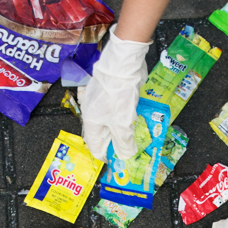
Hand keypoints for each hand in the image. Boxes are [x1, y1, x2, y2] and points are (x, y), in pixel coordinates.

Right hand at [79, 33, 150, 159]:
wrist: (123, 64)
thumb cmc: (118, 94)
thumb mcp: (122, 123)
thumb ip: (124, 142)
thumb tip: (125, 156)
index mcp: (91, 121)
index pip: (95, 146)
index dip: (106, 156)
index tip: (118, 162)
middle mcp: (93, 112)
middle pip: (103, 134)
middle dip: (116, 144)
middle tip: (131, 151)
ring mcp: (102, 101)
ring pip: (111, 122)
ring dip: (123, 130)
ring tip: (136, 138)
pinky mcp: (111, 93)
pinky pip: (117, 110)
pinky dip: (126, 117)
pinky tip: (136, 120)